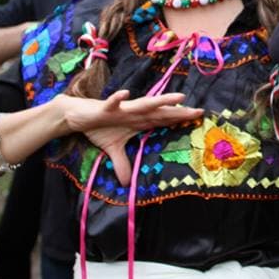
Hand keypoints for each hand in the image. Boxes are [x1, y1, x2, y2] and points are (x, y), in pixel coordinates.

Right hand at [54, 91, 203, 184]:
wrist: (78, 116)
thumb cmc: (100, 127)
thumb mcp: (112, 149)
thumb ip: (122, 163)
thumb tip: (125, 184)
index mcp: (139, 121)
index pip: (164, 120)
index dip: (180, 119)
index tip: (199, 118)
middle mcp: (135, 113)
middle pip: (161, 112)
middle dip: (179, 112)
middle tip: (199, 111)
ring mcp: (122, 109)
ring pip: (145, 104)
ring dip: (161, 101)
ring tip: (179, 97)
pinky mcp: (106, 108)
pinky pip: (113, 103)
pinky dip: (118, 99)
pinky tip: (125, 94)